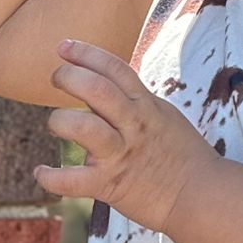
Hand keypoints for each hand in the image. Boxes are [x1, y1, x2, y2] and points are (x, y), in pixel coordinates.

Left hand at [35, 39, 215, 232]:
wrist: (202, 195)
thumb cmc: (183, 156)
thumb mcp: (164, 116)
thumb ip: (136, 101)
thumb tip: (109, 86)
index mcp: (145, 105)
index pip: (114, 68)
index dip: (86, 53)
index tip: (63, 47)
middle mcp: (132, 125)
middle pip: (96, 89)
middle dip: (69, 76)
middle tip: (57, 78)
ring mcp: (121, 154)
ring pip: (82, 128)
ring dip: (60, 120)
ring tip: (56, 123)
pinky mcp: (110, 185)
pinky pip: (72, 181)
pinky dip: (51, 177)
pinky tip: (41, 172)